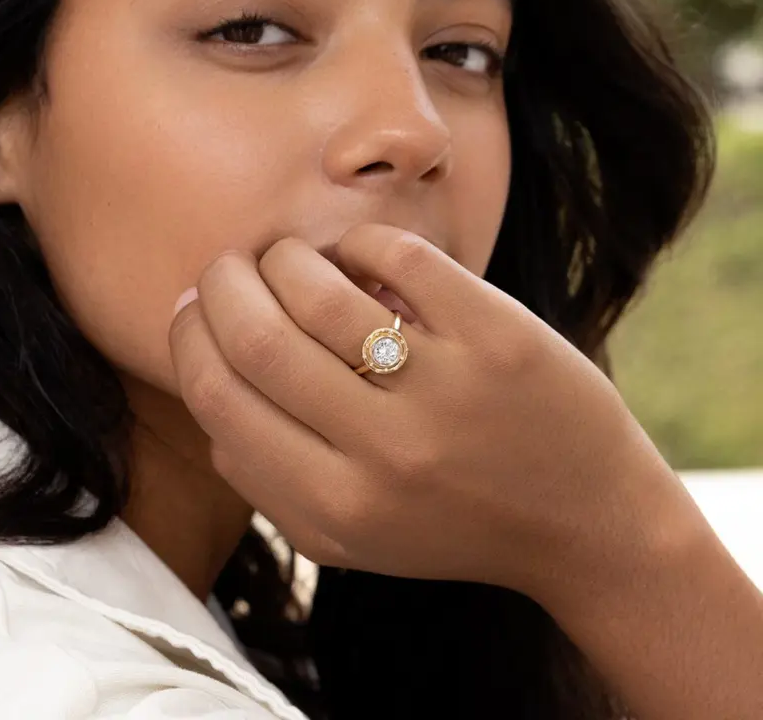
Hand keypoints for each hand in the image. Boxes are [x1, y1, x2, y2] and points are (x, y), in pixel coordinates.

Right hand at [169, 223, 664, 599]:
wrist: (588, 525)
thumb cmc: (457, 525)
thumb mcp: (351, 537)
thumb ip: (268, 483)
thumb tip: (212, 387)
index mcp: (333, 509)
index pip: (220, 399)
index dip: (190, 339)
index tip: (197, 310)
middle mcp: (385, 454)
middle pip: (257, 338)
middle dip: (223, 283)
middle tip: (230, 268)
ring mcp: (446, 390)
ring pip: (318, 289)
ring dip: (284, 256)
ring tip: (288, 257)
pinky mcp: (499, 337)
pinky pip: (399, 257)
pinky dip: (359, 242)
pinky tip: (357, 255)